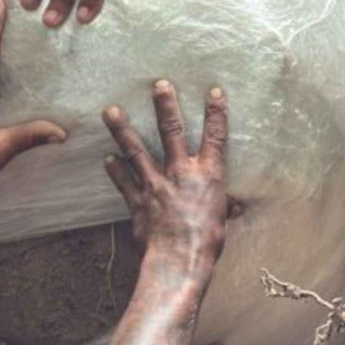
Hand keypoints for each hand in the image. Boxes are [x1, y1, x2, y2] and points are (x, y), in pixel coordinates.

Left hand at [102, 80, 230, 262]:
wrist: (179, 260)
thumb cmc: (207, 243)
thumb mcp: (222, 221)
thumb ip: (226, 207)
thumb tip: (237, 206)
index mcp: (208, 175)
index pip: (215, 137)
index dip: (216, 113)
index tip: (213, 91)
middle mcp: (181, 172)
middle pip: (172, 131)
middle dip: (165, 106)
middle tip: (159, 84)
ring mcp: (156, 184)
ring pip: (136, 150)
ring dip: (122, 129)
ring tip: (111, 110)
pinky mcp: (137, 200)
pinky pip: (123, 182)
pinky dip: (115, 171)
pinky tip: (107, 159)